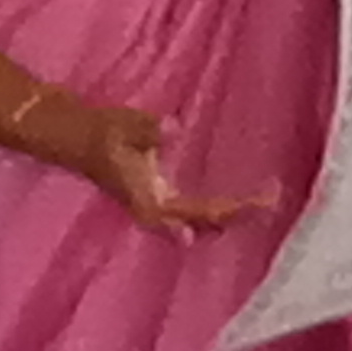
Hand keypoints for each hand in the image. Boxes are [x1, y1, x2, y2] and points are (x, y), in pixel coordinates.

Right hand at [44, 100, 275, 233]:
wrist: (78, 140)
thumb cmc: (102, 133)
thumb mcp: (124, 126)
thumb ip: (149, 129)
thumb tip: (174, 128)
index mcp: (152, 203)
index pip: (202, 212)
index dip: (234, 210)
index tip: (263, 200)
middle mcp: (159, 214)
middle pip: (208, 224)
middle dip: (241, 216)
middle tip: (273, 197)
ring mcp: (160, 210)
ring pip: (205, 223)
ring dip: (233, 216)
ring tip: (264, 200)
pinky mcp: (161, 202)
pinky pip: (198, 214)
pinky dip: (221, 210)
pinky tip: (239, 200)